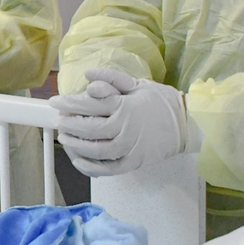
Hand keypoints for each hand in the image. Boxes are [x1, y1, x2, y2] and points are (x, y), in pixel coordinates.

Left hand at [50, 68, 188, 175]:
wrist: (187, 124)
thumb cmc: (161, 101)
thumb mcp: (137, 84)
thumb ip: (111, 78)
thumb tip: (87, 76)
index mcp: (125, 107)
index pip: (90, 104)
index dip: (69, 103)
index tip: (56, 102)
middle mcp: (126, 128)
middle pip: (89, 129)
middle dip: (68, 124)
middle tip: (57, 120)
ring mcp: (130, 148)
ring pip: (95, 150)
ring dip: (75, 145)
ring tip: (64, 137)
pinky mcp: (134, 163)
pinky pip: (107, 168)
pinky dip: (90, 166)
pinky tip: (78, 160)